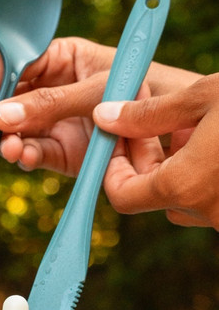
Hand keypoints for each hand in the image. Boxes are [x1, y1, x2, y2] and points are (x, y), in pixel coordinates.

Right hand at [0, 36, 197, 175]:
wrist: (177, 127)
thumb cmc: (144, 90)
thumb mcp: (97, 90)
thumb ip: (51, 102)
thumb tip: (0, 117)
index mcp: (58, 57)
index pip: (12, 63)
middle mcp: (50, 88)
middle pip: (2, 98)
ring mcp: (53, 120)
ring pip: (12, 129)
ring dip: (2, 140)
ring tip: (7, 149)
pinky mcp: (60, 150)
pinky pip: (32, 152)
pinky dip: (22, 156)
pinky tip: (21, 157)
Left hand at [95, 72, 218, 229]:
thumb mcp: (203, 99)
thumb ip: (147, 114)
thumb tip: (102, 117)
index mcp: (183, 187)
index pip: (120, 195)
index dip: (111, 166)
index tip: (117, 134)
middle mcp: (204, 211)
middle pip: (150, 193)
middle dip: (144, 156)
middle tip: (152, 118)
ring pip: (181, 195)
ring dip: (175, 164)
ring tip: (189, 124)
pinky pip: (208, 196)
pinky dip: (201, 173)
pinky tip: (212, 140)